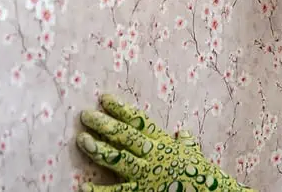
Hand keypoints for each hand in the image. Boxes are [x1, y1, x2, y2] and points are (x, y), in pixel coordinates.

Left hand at [76, 94, 253, 191]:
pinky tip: (83, 186)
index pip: (138, 121)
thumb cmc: (200, 173)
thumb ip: (186, 143)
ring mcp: (146, 175)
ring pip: (118, 159)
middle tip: (85, 116)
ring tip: (82, 140)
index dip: (120, 109)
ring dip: (99, 149)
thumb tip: (184, 134)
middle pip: (125, 137)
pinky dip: (100, 191)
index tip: (103, 98)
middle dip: (104, 125)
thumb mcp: (194, 154)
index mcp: (163, 142)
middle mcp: (153, 155)